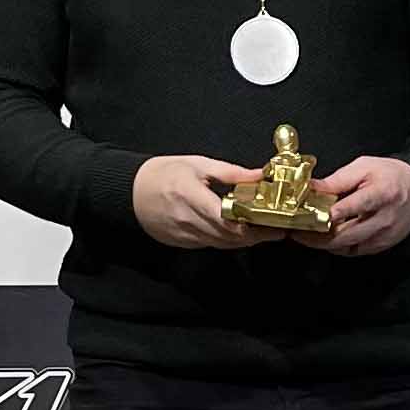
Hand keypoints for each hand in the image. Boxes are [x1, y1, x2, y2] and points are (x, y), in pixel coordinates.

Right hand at [131, 153, 280, 249]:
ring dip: (245, 240)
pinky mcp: (184, 243)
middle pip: (229, 236)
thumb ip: (230, 172)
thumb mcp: (197, 164)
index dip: (252, 225)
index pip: (226, 218)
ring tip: (265, 232)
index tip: (272, 222)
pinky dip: (229, 240)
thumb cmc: (163, 175)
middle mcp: (188, 219)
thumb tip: (258, 175)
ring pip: (223, 244)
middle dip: (256, 235)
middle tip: (277, 229)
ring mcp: (185, 235)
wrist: (132, 193)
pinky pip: (212, 245)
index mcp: (190, 195)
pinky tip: (241, 233)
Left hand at [313, 155, 409, 258]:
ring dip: (325, 243)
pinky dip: (338, 247)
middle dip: (319, 235)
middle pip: (348, 233)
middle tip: (298, 232)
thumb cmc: (390, 176)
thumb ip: (337, 180)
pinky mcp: (382, 245)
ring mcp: (384, 235)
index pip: (355, 206)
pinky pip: (355, 251)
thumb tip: (312, 188)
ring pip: (348, 246)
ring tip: (306, 237)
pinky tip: (326, 240)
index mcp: (382, 193)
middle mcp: (385, 218)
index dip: (333, 213)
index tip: (313, 217)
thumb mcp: (363, 167)